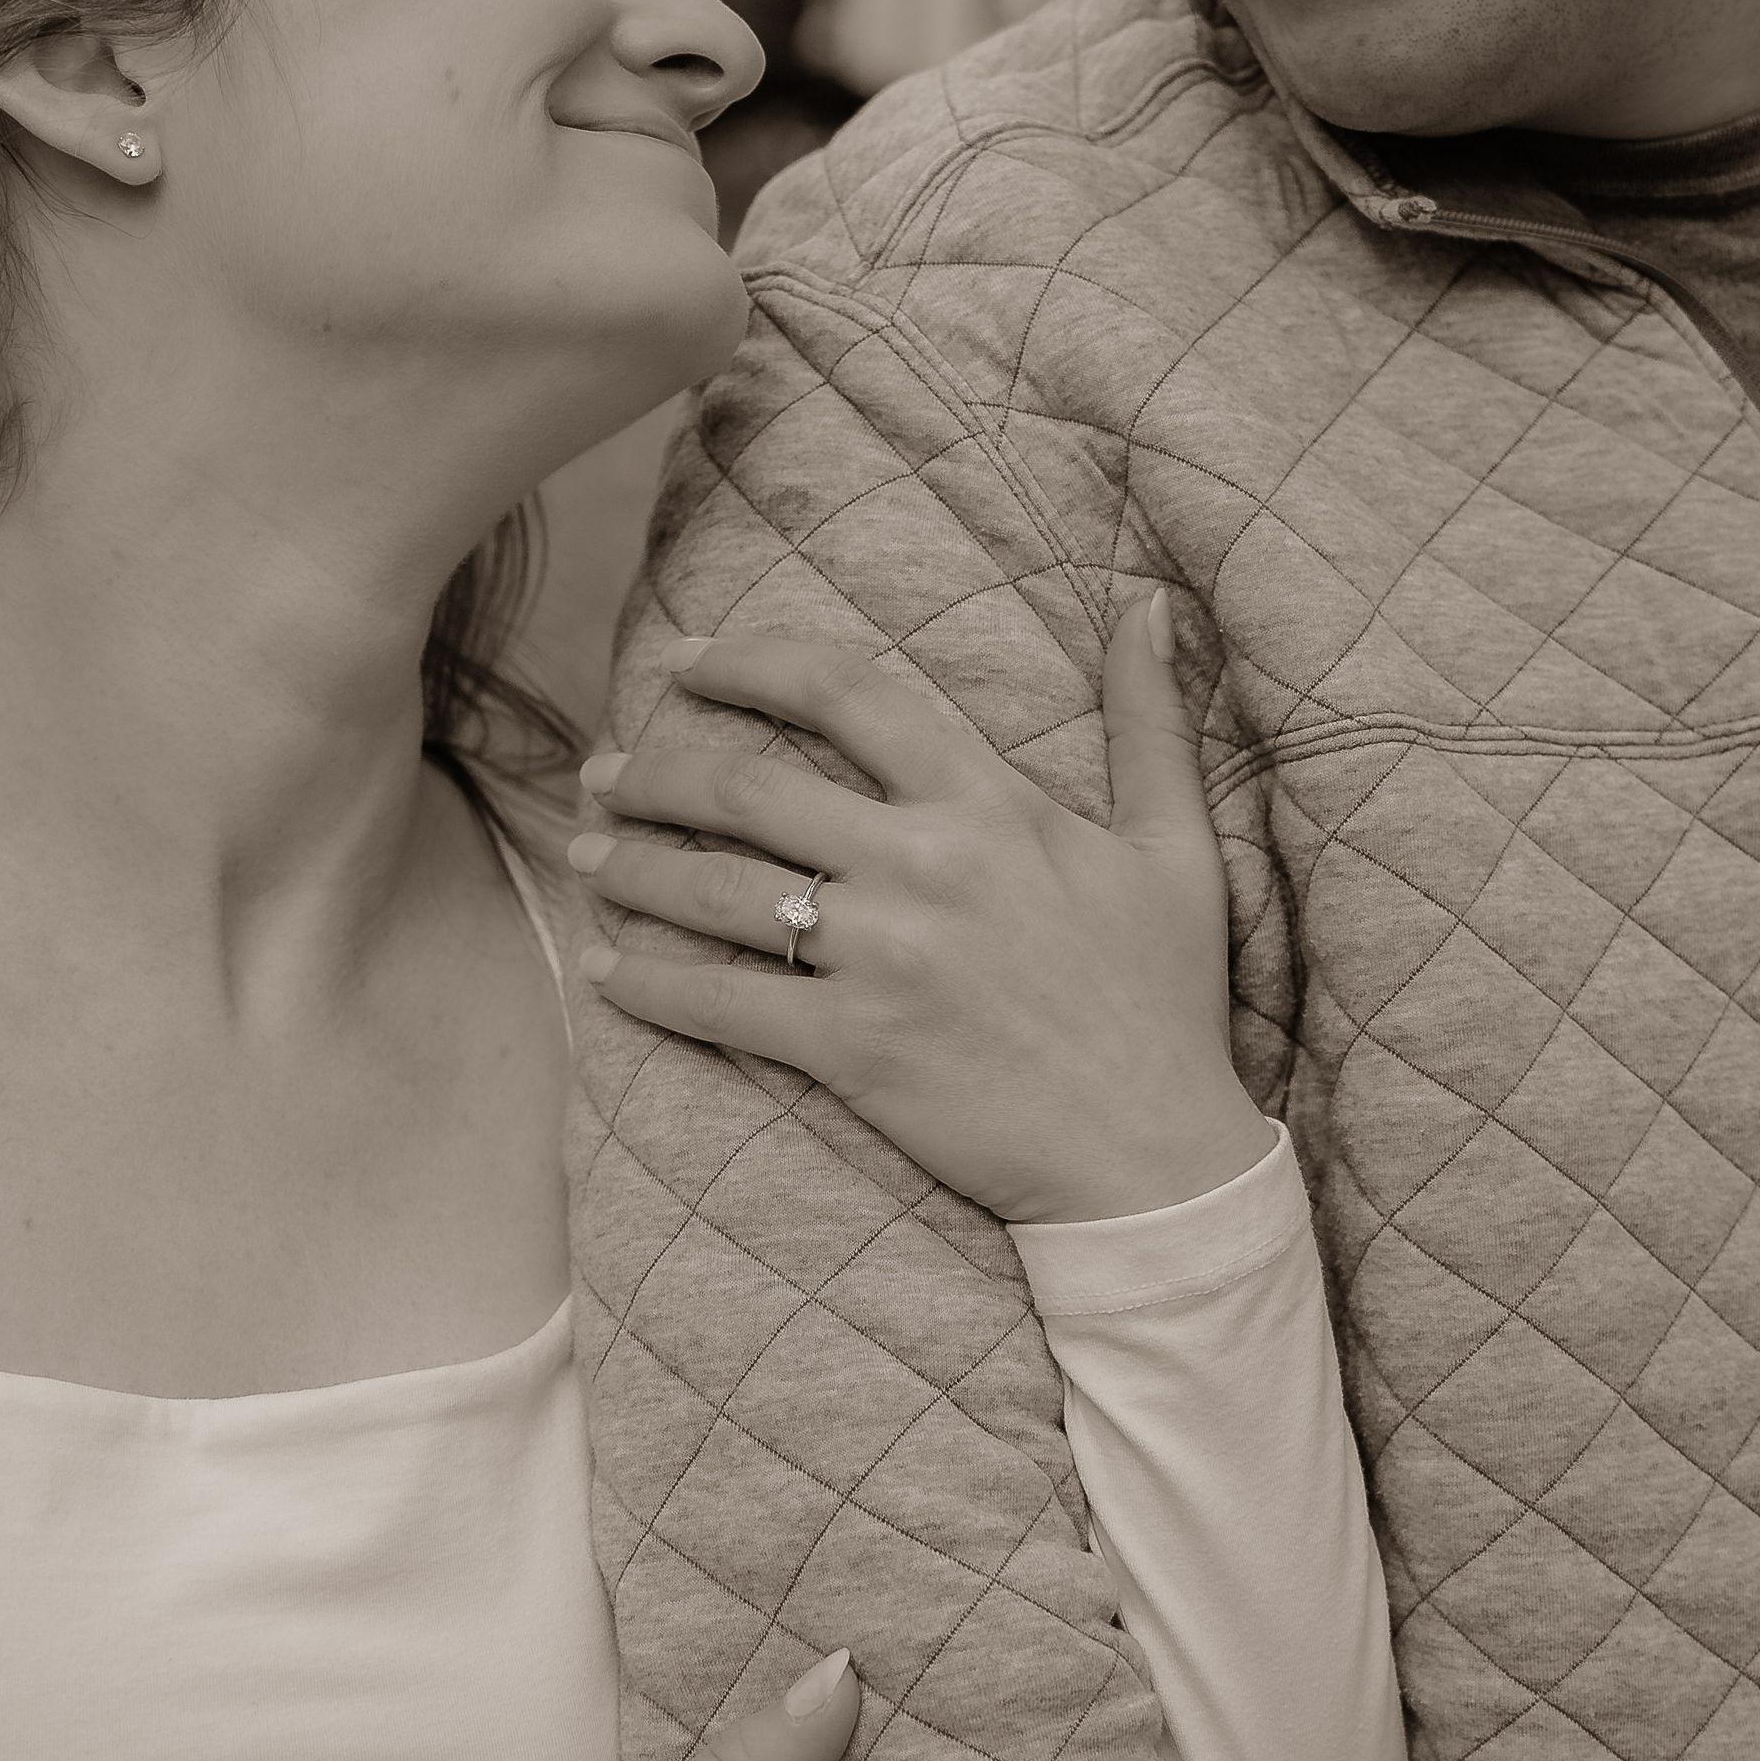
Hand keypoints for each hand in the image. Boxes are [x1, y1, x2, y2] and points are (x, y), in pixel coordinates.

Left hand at [568, 597, 1270, 1227]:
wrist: (1152, 1157)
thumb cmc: (1163, 999)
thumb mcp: (1174, 845)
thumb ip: (1150, 718)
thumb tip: (1147, 603)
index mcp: (988, 804)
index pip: (844, 692)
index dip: (749, 664)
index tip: (687, 663)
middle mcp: (922, 866)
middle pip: (745, 790)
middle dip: (653, 772)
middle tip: (606, 771)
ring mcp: (879, 959)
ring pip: (714, 892)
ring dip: (629, 867)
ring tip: (585, 853)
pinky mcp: (850, 1047)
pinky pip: (718, 1003)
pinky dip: (647, 983)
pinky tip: (603, 968)